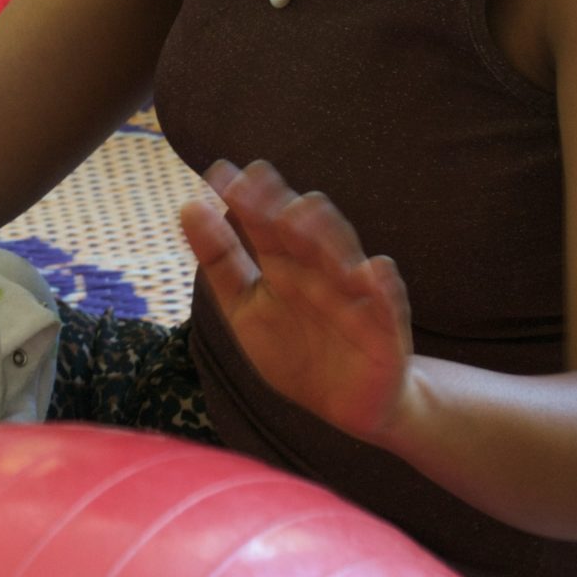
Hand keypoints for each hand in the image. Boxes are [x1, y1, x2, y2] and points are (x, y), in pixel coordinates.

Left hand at [179, 159, 417, 446]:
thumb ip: (220, 261)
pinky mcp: (384, 330)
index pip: (264, 224)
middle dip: (282, 207)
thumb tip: (188, 206)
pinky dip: (383, 287)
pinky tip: (373, 270)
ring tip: (305, 210)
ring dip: (326, 234)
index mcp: (285, 265)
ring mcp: (355, 297)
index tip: (219, 172)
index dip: (245, 199)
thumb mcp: (245, 308)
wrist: (347, 404)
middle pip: (303, 232)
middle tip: (260, 180)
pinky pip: (388, 305)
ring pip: (344, 257)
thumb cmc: (295, 350)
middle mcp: (320, 272)